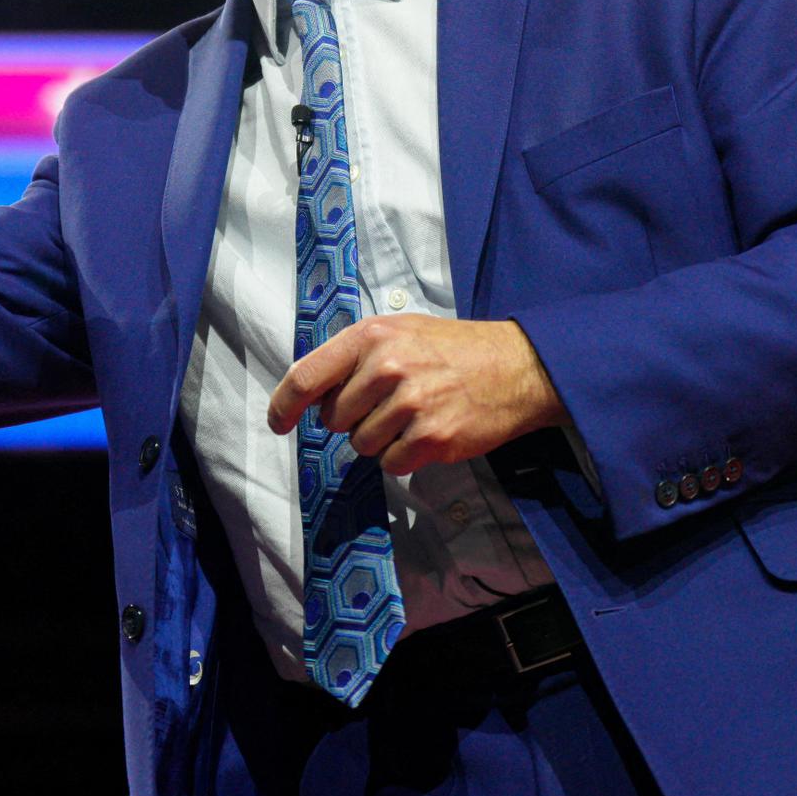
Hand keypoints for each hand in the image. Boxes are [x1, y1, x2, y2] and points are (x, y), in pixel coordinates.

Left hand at [266, 315, 569, 477]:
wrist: (517, 367)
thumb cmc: (452, 349)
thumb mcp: (400, 331)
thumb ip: (354, 356)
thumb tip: (309, 394)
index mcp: (372, 335)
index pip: (306, 376)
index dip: (284, 406)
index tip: (279, 423)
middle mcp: (386, 366)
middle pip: (334, 419)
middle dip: (352, 421)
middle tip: (387, 405)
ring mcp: (410, 403)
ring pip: (361, 445)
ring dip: (381, 440)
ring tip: (413, 416)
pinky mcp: (432, 437)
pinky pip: (391, 464)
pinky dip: (405, 457)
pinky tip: (428, 433)